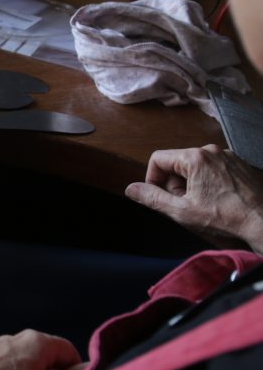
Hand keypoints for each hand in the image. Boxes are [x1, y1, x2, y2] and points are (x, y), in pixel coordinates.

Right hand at [125, 144, 262, 252]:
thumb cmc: (225, 218)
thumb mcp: (181, 212)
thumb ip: (152, 198)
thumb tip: (131, 189)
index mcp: (194, 158)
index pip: (158, 159)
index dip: (152, 179)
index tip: (159, 197)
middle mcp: (210, 151)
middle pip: (176, 163)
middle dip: (174, 184)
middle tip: (183, 205)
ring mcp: (227, 156)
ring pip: (195, 166)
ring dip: (191, 184)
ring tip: (202, 205)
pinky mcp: (239, 164)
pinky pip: (213, 168)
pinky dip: (208, 182)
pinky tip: (217, 200)